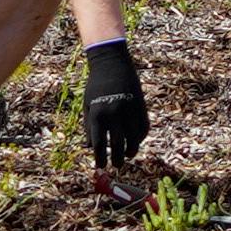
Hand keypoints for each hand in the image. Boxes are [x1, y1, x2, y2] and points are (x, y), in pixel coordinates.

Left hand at [81, 38, 149, 171]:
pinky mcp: (140, 105)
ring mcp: (129, 109)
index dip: (100, 159)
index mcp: (97, 114)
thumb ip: (88, 127)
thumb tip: (91, 148)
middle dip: (117, 159)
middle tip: (116, 166)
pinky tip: (135, 142)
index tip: (100, 167)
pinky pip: (143, 127)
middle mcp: (114, 113)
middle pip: (117, 145)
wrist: (111, 63)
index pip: (99, 145)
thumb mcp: (87, 105)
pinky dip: (140, 137)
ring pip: (133, 138)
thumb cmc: (96, 86)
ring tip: (128, 156)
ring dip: (131, 151)